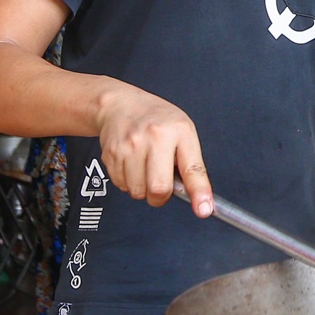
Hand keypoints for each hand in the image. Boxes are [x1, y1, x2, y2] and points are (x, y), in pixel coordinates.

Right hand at [93, 84, 212, 214]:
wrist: (121, 105)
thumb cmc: (157, 120)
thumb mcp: (184, 133)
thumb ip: (192, 165)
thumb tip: (202, 201)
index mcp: (176, 132)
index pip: (191, 169)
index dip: (199, 192)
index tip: (204, 209)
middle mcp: (152, 137)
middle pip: (158, 189)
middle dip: (161, 195)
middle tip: (162, 182)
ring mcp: (128, 146)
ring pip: (137, 191)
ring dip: (142, 188)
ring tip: (145, 167)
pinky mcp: (111, 155)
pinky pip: (121, 185)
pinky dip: (128, 181)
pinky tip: (132, 164)